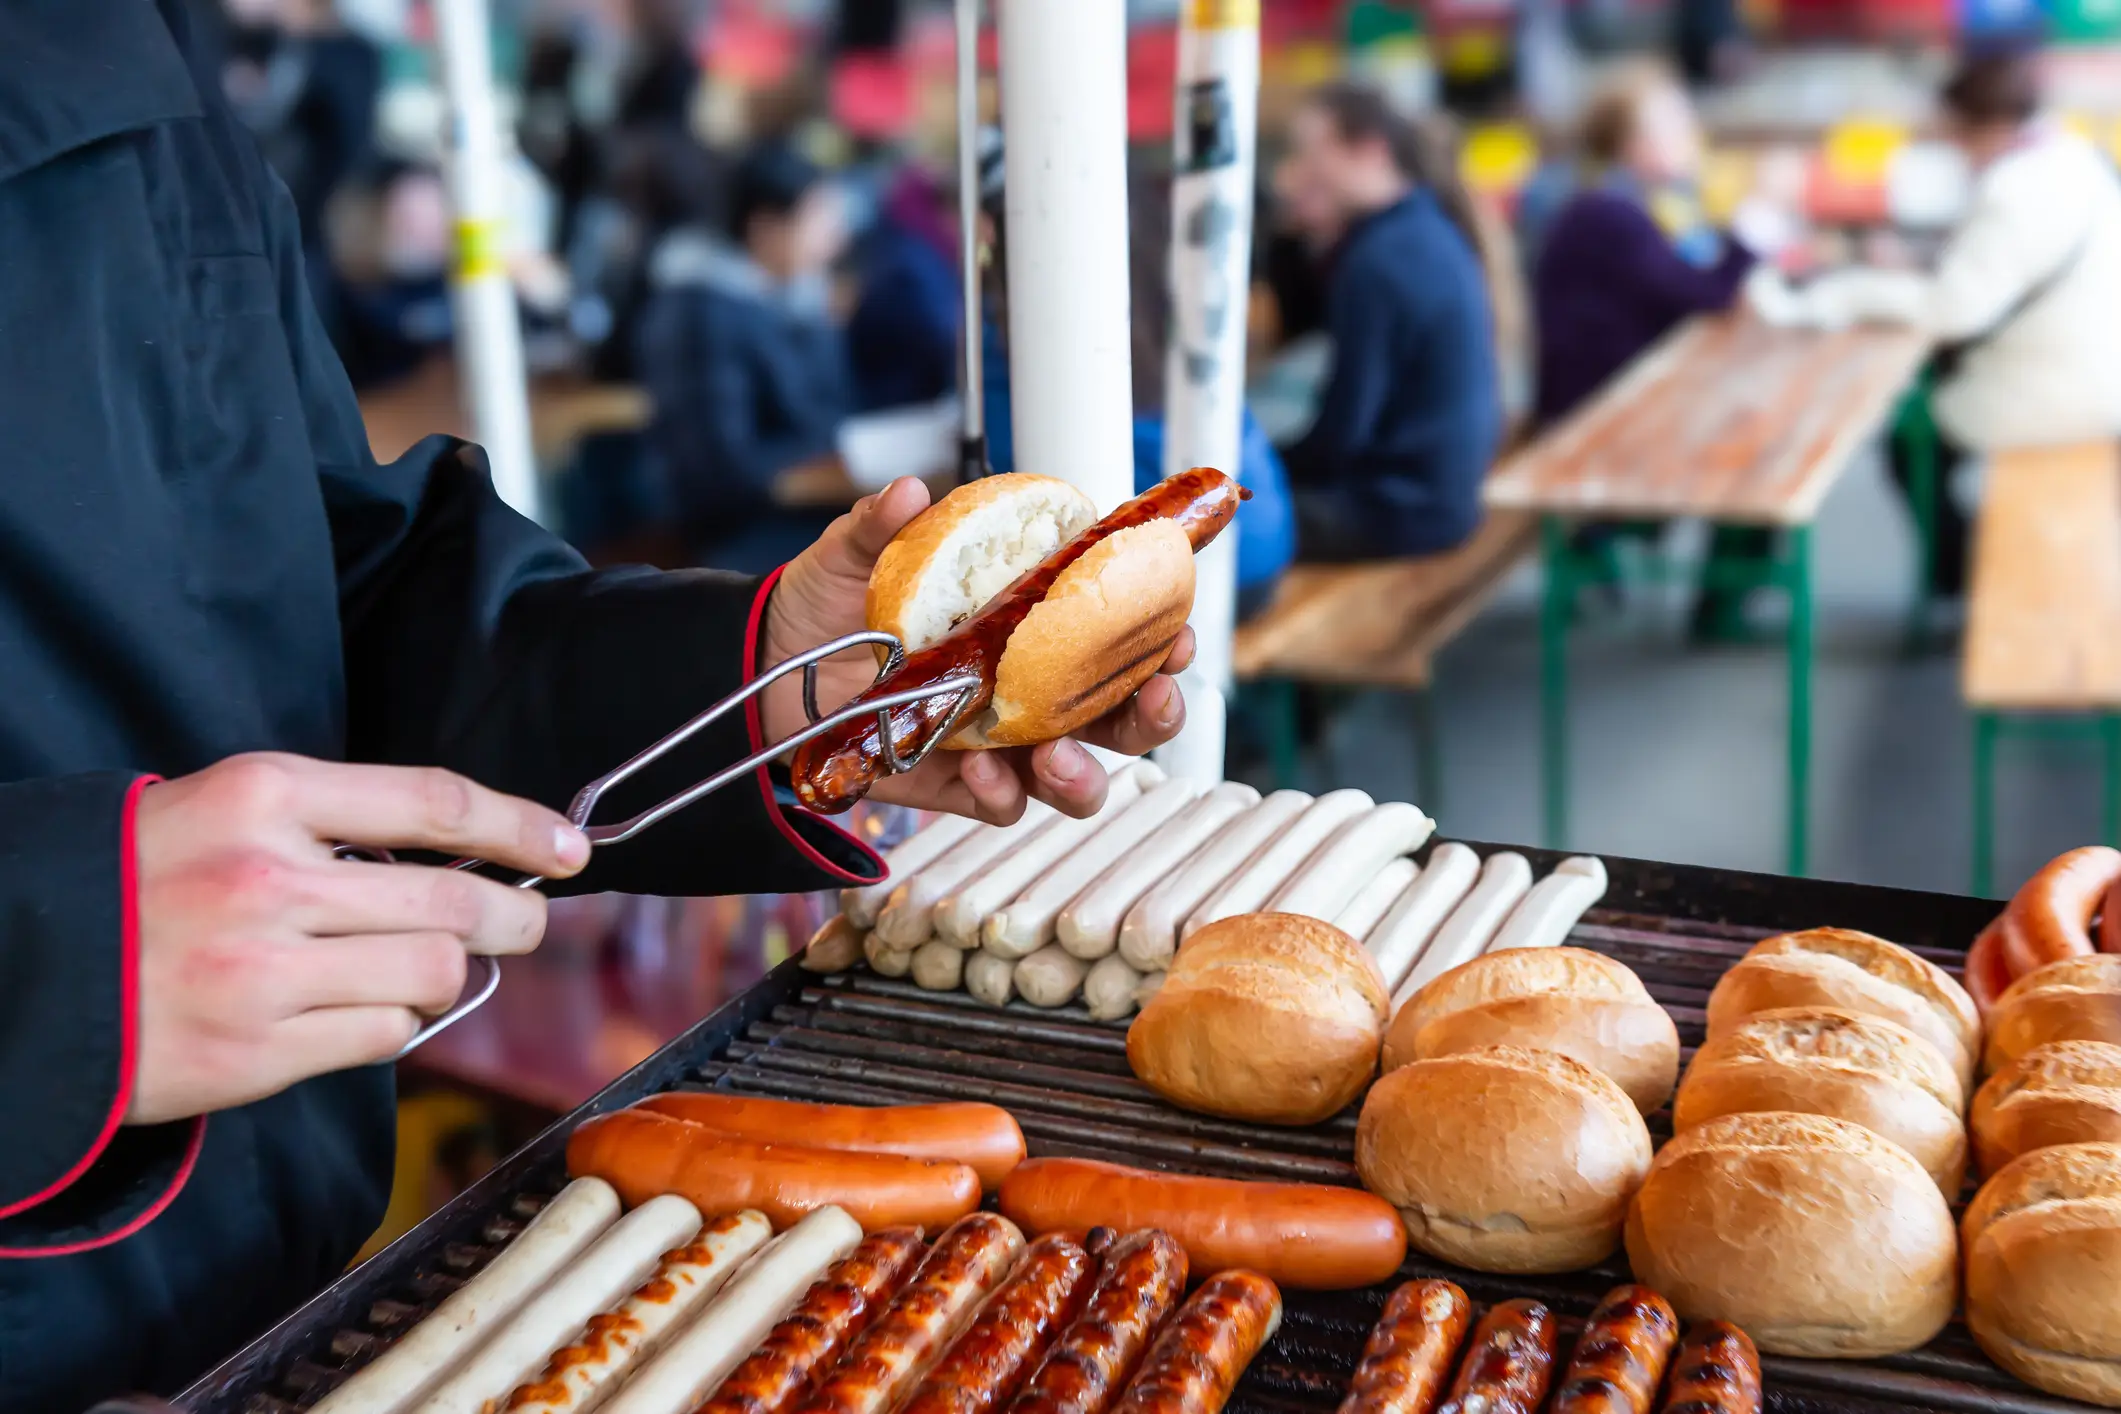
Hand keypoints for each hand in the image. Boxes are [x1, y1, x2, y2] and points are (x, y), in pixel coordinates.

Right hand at [129, 754, 590, 1123]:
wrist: (22, 965)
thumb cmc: (141, 880)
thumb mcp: (228, 809)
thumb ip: (337, 823)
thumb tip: (464, 850)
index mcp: (266, 797)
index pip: (435, 802)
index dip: (520, 825)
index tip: (567, 847)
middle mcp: (270, 880)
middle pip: (455, 898)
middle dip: (514, 914)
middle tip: (526, 921)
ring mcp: (264, 971)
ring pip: (430, 971)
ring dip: (443, 972)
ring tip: (415, 966)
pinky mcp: (255, 1052)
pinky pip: (383, 1037)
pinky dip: (392, 1024)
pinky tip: (359, 1009)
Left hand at [760, 478, 1192, 823]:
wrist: (762, 671)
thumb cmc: (824, 606)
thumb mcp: (849, 554)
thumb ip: (879, 525)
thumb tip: (907, 492)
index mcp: (1025, 621)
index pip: (1113, 627)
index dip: (1158, 631)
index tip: (1176, 629)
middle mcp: (1027, 686)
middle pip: (1118, 711)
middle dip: (1152, 712)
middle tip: (1157, 698)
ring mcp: (998, 741)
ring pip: (1074, 773)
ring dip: (1083, 773)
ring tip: (1060, 762)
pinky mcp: (956, 786)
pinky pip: (999, 802)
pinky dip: (1000, 793)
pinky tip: (980, 769)